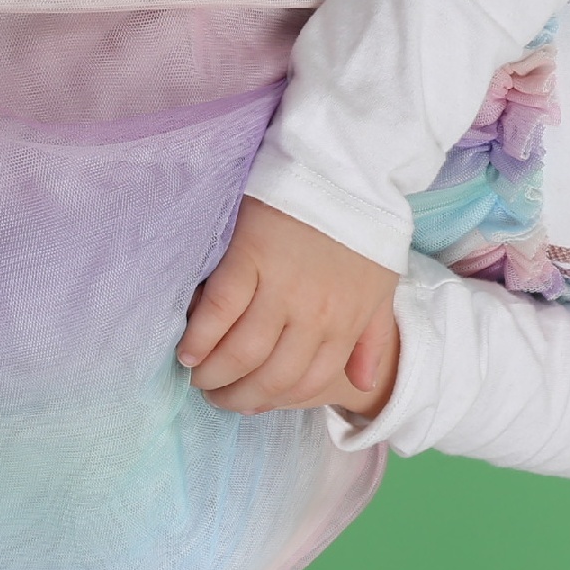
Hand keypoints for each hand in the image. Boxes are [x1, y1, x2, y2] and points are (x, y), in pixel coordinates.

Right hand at [178, 199, 402, 415]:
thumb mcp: (382, 287)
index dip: (273, 401)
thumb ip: (372, 339)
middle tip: (215, 396)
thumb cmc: (363, 227)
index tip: (249, 402)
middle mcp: (316, 313)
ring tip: (198, 375)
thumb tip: (362, 384)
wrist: (344, 168)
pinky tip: (188, 349)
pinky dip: (200, 336)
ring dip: (215, 373)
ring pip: (243, 351)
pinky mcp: (250, 258)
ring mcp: (283, 287)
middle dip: (239, 396)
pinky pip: (220, 310)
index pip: (305, 384)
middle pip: (271, 376)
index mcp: (346, 322)